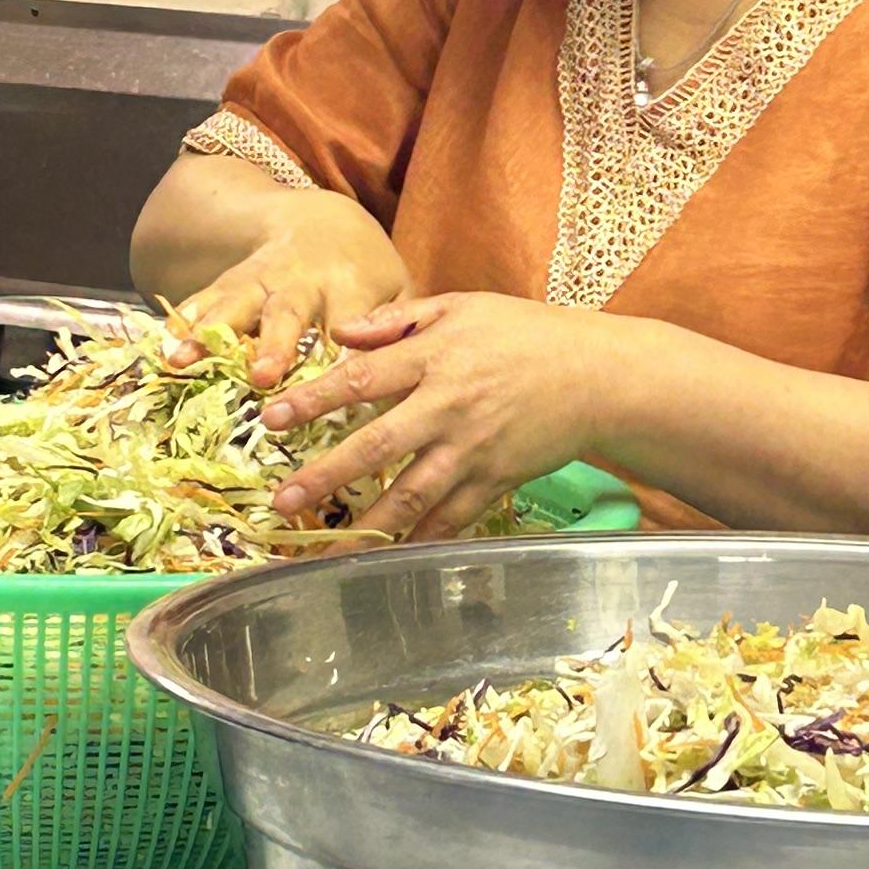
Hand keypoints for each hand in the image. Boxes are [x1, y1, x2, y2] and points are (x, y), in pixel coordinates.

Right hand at [168, 199, 414, 394]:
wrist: (319, 220)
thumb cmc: (365, 272)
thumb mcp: (396, 288)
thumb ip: (402, 327)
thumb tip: (410, 374)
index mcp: (350, 286)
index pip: (351, 323)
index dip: (346, 351)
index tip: (341, 386)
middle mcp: (302, 282)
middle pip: (286, 313)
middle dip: (272, 345)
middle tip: (260, 377)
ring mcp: (260, 280)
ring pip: (233, 304)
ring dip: (208, 333)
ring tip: (183, 361)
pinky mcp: (229, 281)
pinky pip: (201, 299)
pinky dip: (181, 320)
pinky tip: (160, 344)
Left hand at [264, 293, 614, 541]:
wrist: (597, 375)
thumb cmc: (526, 333)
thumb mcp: (461, 306)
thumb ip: (397, 320)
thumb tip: (341, 334)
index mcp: (435, 358)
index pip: (361, 380)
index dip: (313, 400)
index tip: (270, 419)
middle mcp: (448, 407)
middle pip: (376, 446)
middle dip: (326, 477)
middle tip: (283, 500)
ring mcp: (473, 450)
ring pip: (411, 495)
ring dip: (367, 525)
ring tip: (327, 548)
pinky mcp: (496, 480)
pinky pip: (452, 518)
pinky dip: (422, 541)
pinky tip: (390, 561)